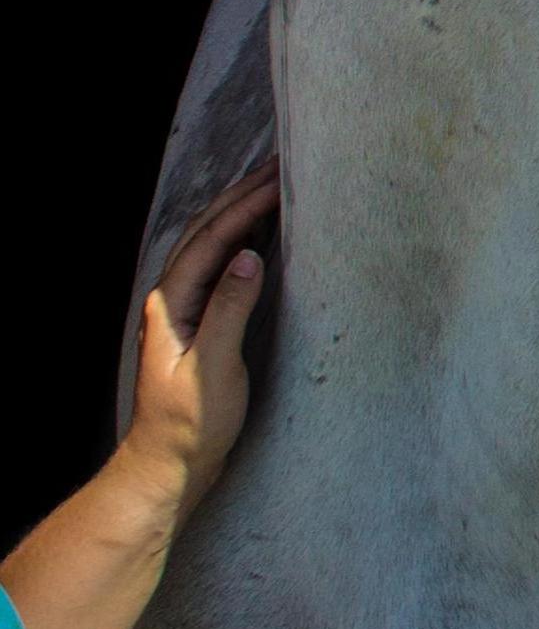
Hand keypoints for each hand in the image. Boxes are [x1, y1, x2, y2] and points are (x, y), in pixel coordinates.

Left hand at [121, 158, 279, 521]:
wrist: (166, 465)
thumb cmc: (190, 425)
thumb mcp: (213, 371)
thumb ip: (228, 312)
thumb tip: (247, 257)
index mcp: (169, 306)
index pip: (210, 240)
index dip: (245, 206)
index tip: (280, 177)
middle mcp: (170, 301)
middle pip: (205, 232)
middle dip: (242, 194)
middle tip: (282, 163)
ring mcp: (181, 311)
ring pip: (209, 245)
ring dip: (240, 211)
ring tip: (274, 184)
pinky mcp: (197, 323)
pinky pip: (218, 266)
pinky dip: (240, 239)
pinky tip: (261, 233)